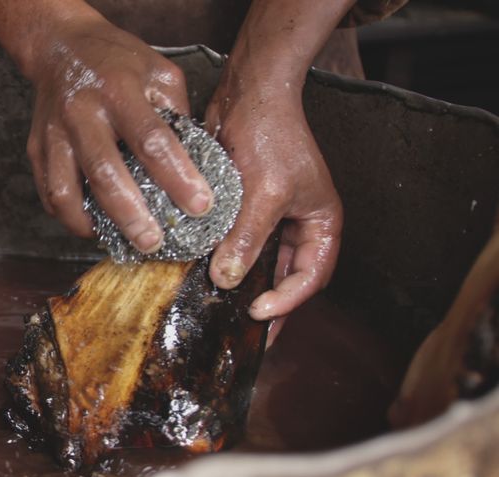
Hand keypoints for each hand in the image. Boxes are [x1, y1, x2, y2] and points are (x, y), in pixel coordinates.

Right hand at [24, 13, 214, 253]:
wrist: (60, 48)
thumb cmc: (116, 61)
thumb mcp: (158, 71)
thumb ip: (177, 113)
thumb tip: (197, 162)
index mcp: (119, 91)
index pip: (152, 140)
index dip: (177, 176)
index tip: (200, 205)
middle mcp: (82, 113)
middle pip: (105, 173)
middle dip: (131, 215)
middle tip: (154, 243)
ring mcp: (54, 134)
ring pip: (65, 191)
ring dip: (92, 224)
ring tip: (118, 241)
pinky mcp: (36, 150)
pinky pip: (48, 194)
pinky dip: (69, 217)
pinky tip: (93, 225)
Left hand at [205, 78, 342, 344]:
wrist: (246, 94)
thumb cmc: (271, 133)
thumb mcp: (265, 191)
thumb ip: (248, 237)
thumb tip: (228, 279)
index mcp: (321, 224)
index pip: (312, 277)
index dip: (288, 301)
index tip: (257, 313)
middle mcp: (297, 226)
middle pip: (286, 279)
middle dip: (267, 307)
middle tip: (242, 335)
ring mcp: (269, 219)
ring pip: (258, 266)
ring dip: (241, 287)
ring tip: (220, 314)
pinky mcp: (241, 211)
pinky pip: (234, 246)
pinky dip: (221, 263)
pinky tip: (202, 279)